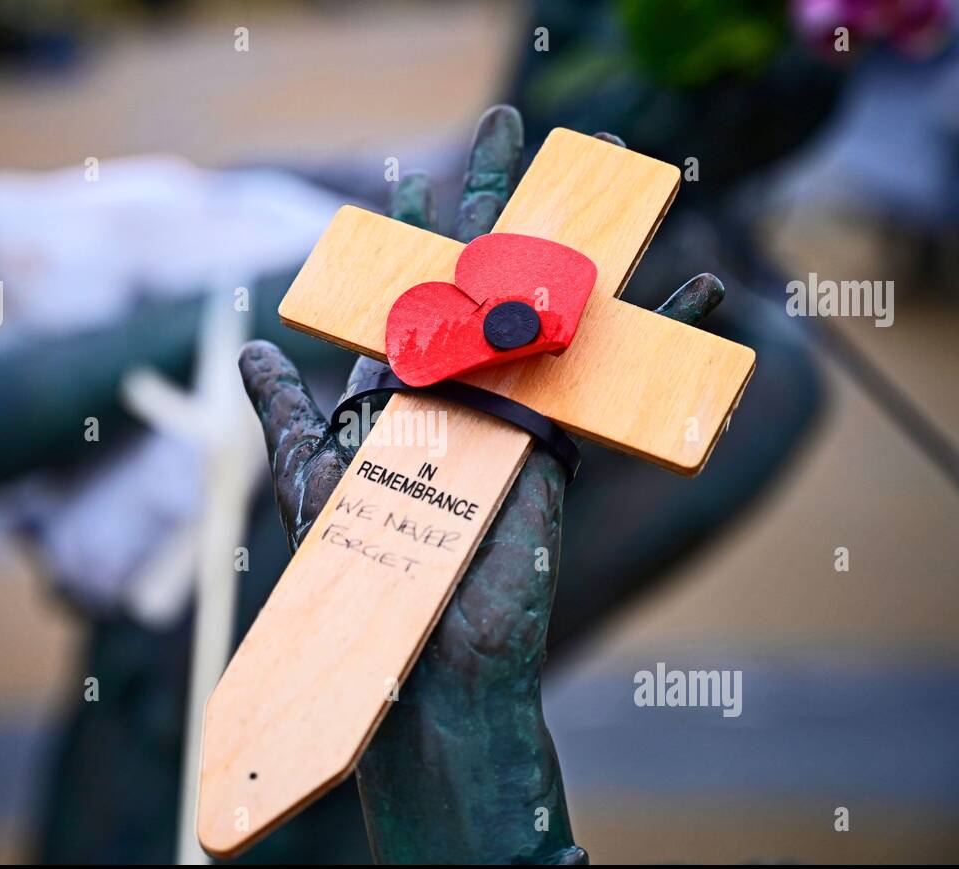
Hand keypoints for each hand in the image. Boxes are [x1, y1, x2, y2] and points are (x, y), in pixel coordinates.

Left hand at [238, 106, 722, 863]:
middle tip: (506, 122)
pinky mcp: (560, 449)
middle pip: (481, 278)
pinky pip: (612, 380)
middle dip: (493, 198)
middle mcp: (458, 395)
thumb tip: (248, 348)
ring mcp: (514, 418)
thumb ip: (287, 411)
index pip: (409, 292)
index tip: (411, 173)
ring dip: (580, 235)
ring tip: (608, 168)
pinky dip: (662, 332)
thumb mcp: (311, 476)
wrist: (414, 656)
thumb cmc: (355, 575)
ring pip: (552, 309)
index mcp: (398, 394)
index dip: (410, 232)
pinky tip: (709, 282)